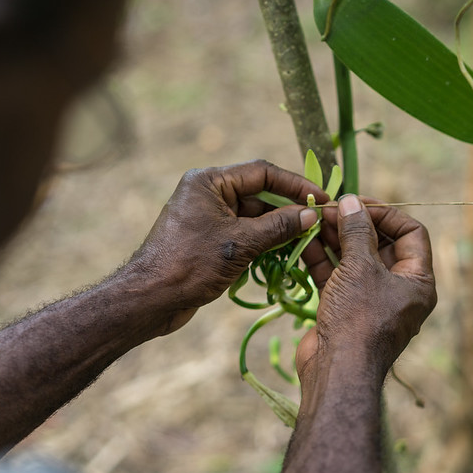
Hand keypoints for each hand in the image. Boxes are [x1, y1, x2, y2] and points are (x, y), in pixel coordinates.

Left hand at [125, 160, 326, 335]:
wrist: (150, 299)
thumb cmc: (190, 264)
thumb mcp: (240, 243)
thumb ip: (278, 226)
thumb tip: (311, 214)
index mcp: (209, 181)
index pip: (262, 172)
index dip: (295, 184)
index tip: (321, 197)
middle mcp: (208, 193)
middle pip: (260, 194)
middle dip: (289, 210)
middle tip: (319, 222)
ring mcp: (208, 217)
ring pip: (254, 217)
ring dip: (279, 230)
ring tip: (308, 241)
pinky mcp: (209, 239)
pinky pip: (244, 234)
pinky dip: (264, 243)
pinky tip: (286, 254)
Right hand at [297, 194, 436, 382]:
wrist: (336, 370)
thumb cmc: (359, 317)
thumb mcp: (360, 268)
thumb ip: (356, 232)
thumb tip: (350, 202)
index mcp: (417, 281)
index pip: (411, 233)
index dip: (387, 214)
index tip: (358, 204)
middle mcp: (398, 290)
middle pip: (380, 244)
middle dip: (355, 224)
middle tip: (331, 209)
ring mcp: (370, 300)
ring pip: (355, 259)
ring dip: (336, 238)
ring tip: (314, 220)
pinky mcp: (344, 309)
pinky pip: (337, 276)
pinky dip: (323, 258)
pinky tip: (305, 240)